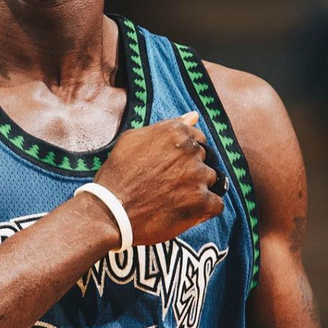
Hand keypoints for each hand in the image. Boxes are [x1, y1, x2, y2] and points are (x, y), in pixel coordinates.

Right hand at [94, 111, 223, 245]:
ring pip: (211, 180)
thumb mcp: (133, 139)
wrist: (110, 211)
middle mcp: (190, 151)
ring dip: (198, 189)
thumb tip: (194, 115)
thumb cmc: (118, 174)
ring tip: (175, 198)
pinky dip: (204, 209)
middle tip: (170, 184)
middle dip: (192, 169)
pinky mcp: (202, 203)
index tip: (173, 165)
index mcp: (175, 132)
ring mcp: (198, 177)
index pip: (198, 138)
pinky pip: (217, 204)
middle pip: (205, 158)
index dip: (185, 153)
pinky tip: (185, 211)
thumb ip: (166, 126)